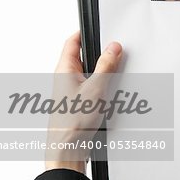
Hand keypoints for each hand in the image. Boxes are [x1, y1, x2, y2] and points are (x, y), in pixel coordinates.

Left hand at [45, 32, 122, 172]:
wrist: (68, 148)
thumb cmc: (72, 121)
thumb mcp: (96, 88)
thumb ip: (106, 66)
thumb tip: (114, 48)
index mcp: (64, 69)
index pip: (72, 41)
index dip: (85, 33)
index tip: (101, 30)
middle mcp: (65, 78)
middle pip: (83, 57)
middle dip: (100, 56)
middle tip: (115, 56)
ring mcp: (70, 90)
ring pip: (89, 74)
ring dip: (103, 74)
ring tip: (113, 80)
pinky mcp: (77, 102)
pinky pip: (91, 88)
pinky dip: (102, 88)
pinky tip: (109, 97)